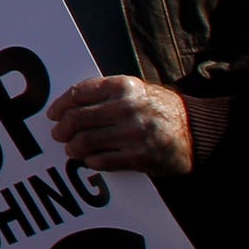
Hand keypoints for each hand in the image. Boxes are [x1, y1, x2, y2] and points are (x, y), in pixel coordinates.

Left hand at [48, 77, 192, 176]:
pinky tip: (91, 160)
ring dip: (73, 148)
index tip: (52, 114)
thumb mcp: (135, 90)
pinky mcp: (140, 156)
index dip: (60, 105)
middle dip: (62, 129)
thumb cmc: (158, 108)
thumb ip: (104, 93)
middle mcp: (128, 108)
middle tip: (58, 134)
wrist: (196, 130)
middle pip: (77, 119)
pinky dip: (91, 162)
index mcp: (124, 87)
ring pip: (85, 142)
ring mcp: (134, 133)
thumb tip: (66, 104)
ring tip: (72, 149)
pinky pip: (102, 161)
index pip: (79, 94)